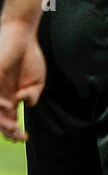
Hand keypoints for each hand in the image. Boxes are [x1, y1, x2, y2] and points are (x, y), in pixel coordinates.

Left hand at [0, 22, 45, 140]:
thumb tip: (26, 105)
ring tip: (14, 128)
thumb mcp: (37, 83)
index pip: (7, 120)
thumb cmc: (29, 58)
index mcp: (10, 97)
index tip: (24, 138)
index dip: (14, 132)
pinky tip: (8, 105)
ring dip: (2, 122)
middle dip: (8, 131)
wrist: (23, 36)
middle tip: (20, 137)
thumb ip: (32, 96)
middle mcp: (0, 94)